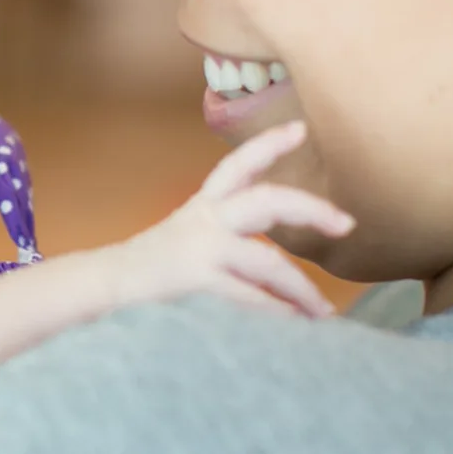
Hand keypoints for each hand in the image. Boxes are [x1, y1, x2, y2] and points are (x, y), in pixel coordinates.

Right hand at [115, 121, 353, 316]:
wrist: (106, 285)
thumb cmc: (154, 266)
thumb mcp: (189, 236)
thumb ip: (227, 236)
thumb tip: (279, 267)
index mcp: (204, 205)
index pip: (239, 166)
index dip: (269, 145)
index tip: (302, 130)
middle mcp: (204, 218)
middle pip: (266, 201)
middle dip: (309, 209)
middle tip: (346, 223)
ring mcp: (199, 247)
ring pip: (265, 259)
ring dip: (300, 287)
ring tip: (323, 311)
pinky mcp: (194, 278)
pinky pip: (247, 295)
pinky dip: (276, 310)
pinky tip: (295, 323)